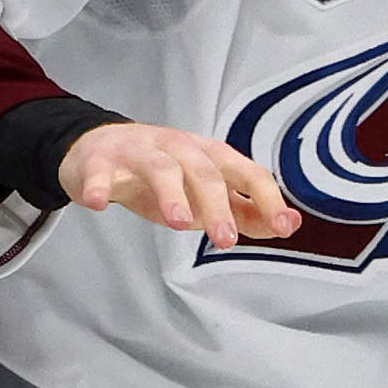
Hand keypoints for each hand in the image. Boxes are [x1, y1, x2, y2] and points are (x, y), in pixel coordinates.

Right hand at [60, 122, 299, 248]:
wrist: (99, 151)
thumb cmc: (160, 177)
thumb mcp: (208, 195)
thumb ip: (248, 211)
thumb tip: (289, 224)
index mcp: (209, 156)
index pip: (246, 172)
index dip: (267, 198)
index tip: (282, 226)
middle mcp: (178, 148)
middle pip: (204, 171)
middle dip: (218, 204)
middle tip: (226, 240)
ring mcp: (139, 152)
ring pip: (160, 168)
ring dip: (171, 193)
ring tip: (178, 223)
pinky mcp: (102, 161)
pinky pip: (100, 171)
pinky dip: (98, 185)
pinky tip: (98, 204)